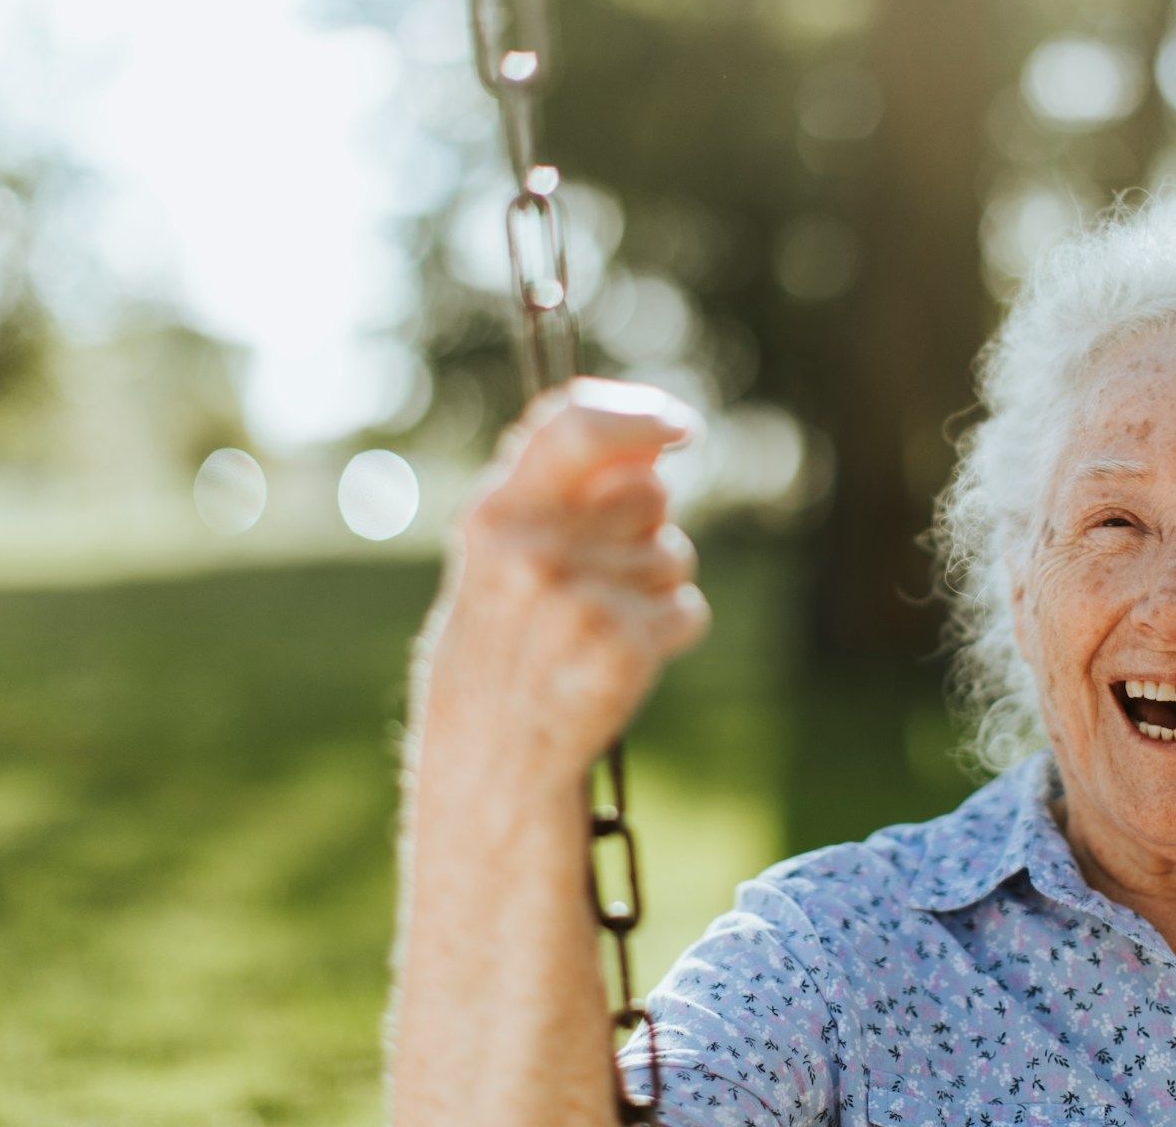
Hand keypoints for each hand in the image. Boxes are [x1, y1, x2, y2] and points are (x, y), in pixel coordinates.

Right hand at [419, 378, 710, 785]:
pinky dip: (670, 634)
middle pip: (650, 492)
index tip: (681, 427)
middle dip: (645, 527)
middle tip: (600, 579)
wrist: (487, 759)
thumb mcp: (505, 554)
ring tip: (597, 628)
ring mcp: (576, 602)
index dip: (639, 415)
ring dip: (656, 587)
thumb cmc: (505, 642)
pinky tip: (621, 663)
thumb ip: (565, 489)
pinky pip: (688, 611)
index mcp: (496, 515)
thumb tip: (655, 440)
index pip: (576, 427)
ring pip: (675, 555)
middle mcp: (532, 551)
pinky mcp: (620, 651)